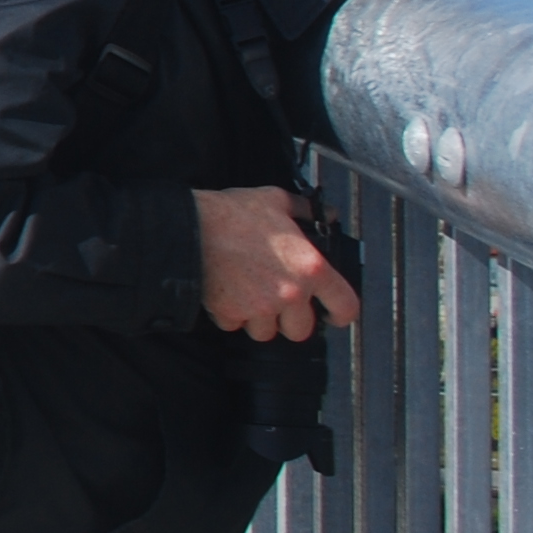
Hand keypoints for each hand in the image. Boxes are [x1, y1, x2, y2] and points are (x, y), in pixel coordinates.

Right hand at [197, 187, 359, 340]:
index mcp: (311, 268)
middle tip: (277, 302)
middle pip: (300, 330)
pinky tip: (224, 293)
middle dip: (289, 319)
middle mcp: (290, 293)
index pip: (345, 306)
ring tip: (246, 294)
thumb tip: (326, 214)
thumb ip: (305, 210)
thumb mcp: (274, 200)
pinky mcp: (231, 314)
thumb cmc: (231, 214)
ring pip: (266, 332)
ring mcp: (260, 307)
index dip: (341, 315)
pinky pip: (234, 325)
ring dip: (258, 319)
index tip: (333, 316)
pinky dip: (230, 315)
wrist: (188, 228)